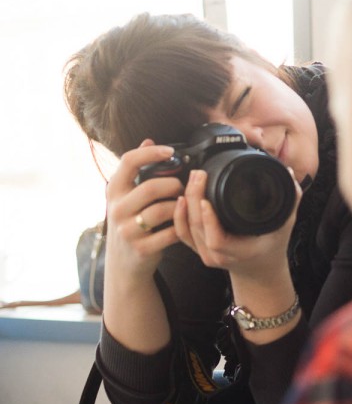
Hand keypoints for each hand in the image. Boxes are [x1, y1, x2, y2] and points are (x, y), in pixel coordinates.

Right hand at [105, 140, 183, 280]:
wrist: (124, 264)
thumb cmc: (130, 222)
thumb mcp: (127, 196)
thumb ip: (137, 170)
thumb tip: (148, 140)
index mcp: (114, 190)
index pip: (128, 161)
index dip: (151, 152)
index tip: (170, 151)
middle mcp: (117, 209)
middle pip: (151, 187)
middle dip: (174, 185)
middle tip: (183, 187)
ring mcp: (127, 230)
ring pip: (162, 210)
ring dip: (180, 206)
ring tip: (185, 204)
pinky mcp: (142, 248)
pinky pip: (171, 232)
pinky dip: (182, 226)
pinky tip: (185, 222)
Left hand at [174, 168, 302, 282]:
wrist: (260, 270)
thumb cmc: (272, 247)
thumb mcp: (285, 224)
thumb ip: (291, 200)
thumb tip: (290, 174)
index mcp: (241, 250)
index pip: (217, 240)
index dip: (209, 221)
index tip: (207, 200)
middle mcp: (220, 254)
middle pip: (197, 229)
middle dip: (194, 199)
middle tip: (199, 175)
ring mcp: (207, 253)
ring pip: (188, 230)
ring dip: (186, 203)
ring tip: (193, 180)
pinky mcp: (199, 248)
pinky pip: (183, 233)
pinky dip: (179, 215)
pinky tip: (182, 197)